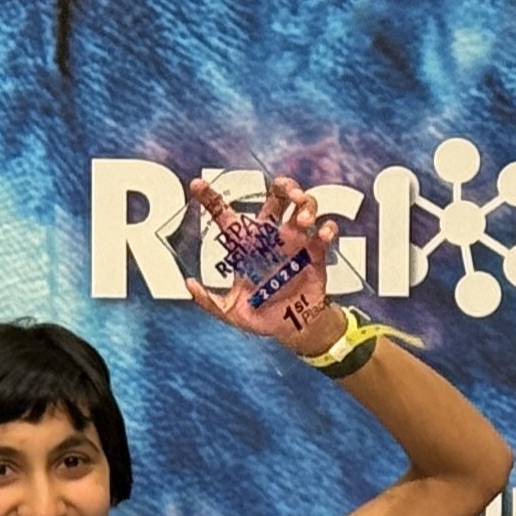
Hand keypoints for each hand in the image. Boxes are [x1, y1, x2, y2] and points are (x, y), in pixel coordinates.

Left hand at [187, 173, 341, 353]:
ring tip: (304, 220)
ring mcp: (295, 244)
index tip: (197, 185)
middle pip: (278, 197)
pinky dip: (326, 229)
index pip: (225, 214)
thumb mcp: (229, 311)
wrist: (290, 330)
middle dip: (284, 186)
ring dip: (307, 205)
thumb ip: (209, 300)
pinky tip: (321, 235)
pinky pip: (325, 233)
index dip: (209, 197)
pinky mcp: (315, 256)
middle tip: (288, 192)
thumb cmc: (259, 315)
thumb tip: (188, 284)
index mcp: (245, 244)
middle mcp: (270, 238)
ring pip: (305, 208)